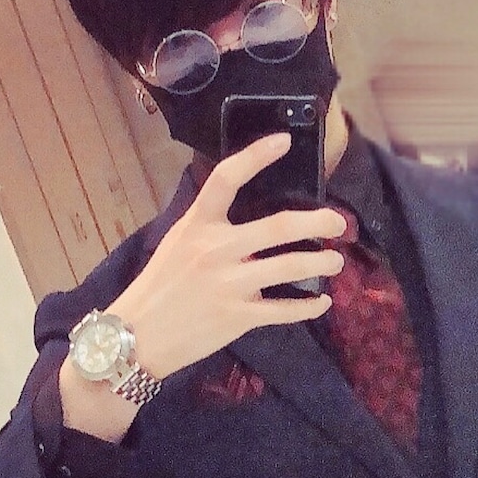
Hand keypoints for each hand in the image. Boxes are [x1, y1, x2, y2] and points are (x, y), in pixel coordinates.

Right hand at [109, 132, 347, 379]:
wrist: (138, 336)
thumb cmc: (159, 287)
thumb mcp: (176, 242)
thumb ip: (209, 227)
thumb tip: (246, 216)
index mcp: (197, 224)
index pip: (227, 178)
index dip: (256, 156)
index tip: (284, 141)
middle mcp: (216, 249)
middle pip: (279, 227)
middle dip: (318, 222)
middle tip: (339, 223)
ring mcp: (229, 284)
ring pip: (290, 267)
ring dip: (321, 262)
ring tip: (335, 261)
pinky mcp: (238, 317)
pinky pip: (284, 310)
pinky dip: (308, 306)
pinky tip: (321, 302)